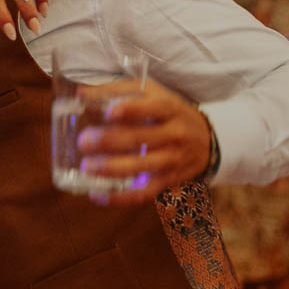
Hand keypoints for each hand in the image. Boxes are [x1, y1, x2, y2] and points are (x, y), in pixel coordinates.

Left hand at [77, 80, 211, 203]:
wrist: (206, 140)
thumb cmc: (169, 113)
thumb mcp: (152, 94)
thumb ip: (118, 91)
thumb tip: (81, 94)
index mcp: (168, 108)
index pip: (152, 107)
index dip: (130, 110)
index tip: (109, 112)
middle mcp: (173, 134)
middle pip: (141, 138)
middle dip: (110, 140)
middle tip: (84, 141)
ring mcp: (171, 159)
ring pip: (141, 166)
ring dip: (112, 169)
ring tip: (87, 166)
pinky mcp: (167, 181)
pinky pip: (144, 193)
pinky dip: (120, 198)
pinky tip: (98, 195)